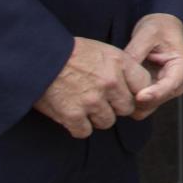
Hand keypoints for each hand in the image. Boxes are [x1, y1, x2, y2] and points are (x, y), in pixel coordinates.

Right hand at [34, 37, 152, 137]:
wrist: (38, 56)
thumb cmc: (70, 52)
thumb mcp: (103, 50)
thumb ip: (121, 68)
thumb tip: (135, 87)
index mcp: (120, 63)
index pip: (144, 85)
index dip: (135, 92)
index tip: (125, 94)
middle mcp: (110, 83)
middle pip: (127, 108)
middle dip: (115, 106)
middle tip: (99, 99)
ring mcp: (92, 100)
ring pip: (107, 121)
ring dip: (96, 117)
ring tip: (82, 104)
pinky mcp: (73, 115)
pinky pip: (84, 132)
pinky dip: (77, 126)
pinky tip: (70, 114)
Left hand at [125, 13, 182, 120]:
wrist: (161, 28)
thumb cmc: (160, 28)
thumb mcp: (147, 34)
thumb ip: (136, 53)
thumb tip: (123, 73)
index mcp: (182, 66)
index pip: (170, 86)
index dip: (154, 93)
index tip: (138, 96)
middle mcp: (176, 82)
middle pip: (158, 100)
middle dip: (138, 99)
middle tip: (119, 89)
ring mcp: (165, 89)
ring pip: (148, 106)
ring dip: (132, 101)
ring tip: (117, 86)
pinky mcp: (155, 91)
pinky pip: (142, 103)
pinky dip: (130, 99)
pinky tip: (120, 88)